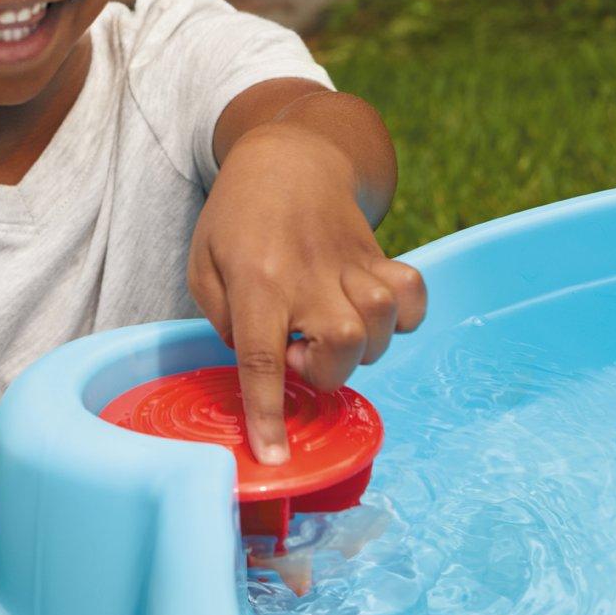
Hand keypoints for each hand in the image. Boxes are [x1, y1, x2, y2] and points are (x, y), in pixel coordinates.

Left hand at [187, 124, 426, 461]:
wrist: (288, 156)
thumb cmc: (235, 218)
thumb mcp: (203, 266)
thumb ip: (222, 320)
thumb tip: (261, 365)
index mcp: (256, 280)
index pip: (262, 357)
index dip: (267, 413)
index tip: (274, 458)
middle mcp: (308, 274)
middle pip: (342, 342)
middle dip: (325, 372)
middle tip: (299, 351)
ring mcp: (349, 263)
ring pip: (382, 320)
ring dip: (361, 346)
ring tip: (330, 331)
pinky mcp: (377, 256)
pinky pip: (413, 293)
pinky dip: (405, 316)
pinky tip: (375, 316)